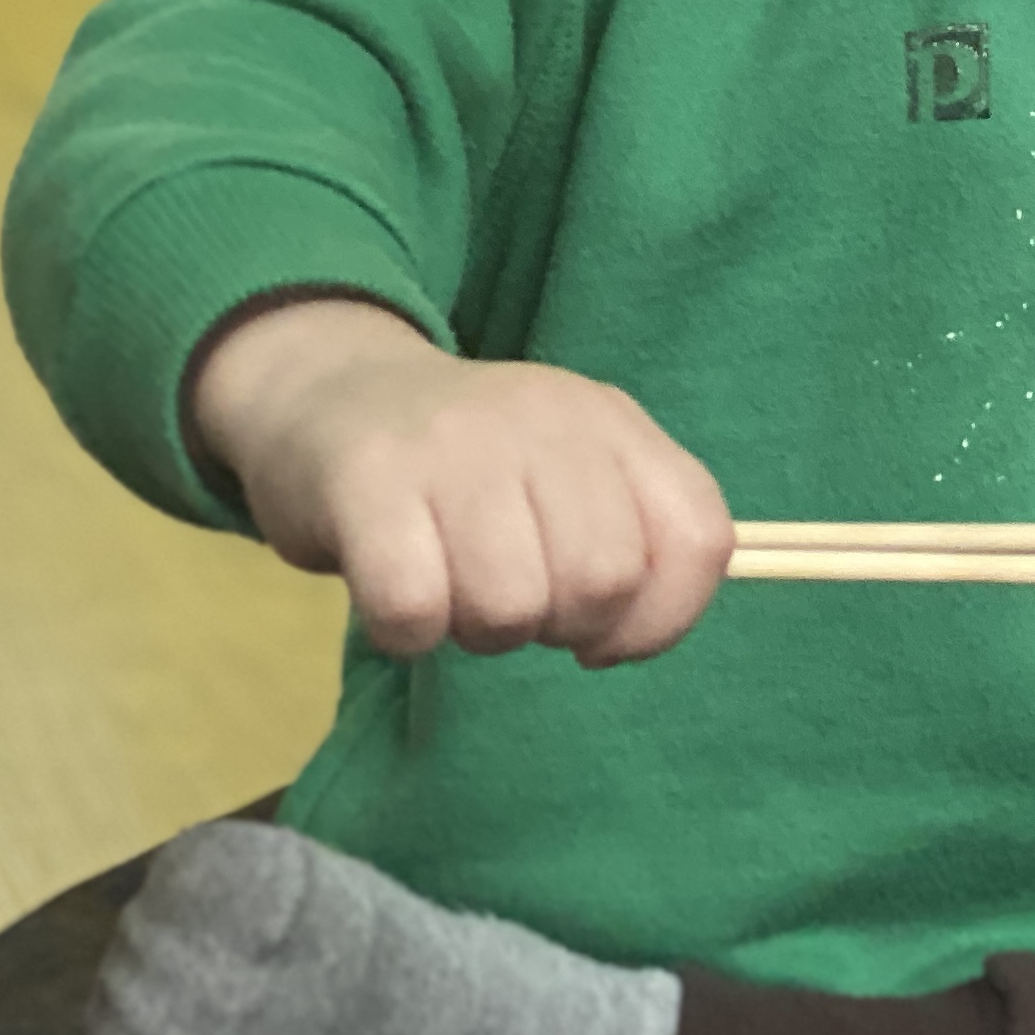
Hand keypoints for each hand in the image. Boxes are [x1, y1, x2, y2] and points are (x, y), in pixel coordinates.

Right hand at [189, 297, 736, 667]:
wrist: (334, 394)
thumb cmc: (471, 467)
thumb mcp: (574, 475)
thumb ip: (633, 543)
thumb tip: (624, 640)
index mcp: (613, 422)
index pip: (700, 540)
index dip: (662, 619)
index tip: (604, 632)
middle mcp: (546, 419)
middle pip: (603, 582)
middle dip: (560, 627)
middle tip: (513, 598)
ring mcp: (457, 444)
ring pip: (510, 606)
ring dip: (479, 631)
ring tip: (452, 588)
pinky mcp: (369, 479)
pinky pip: (414, 608)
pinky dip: (407, 634)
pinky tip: (399, 598)